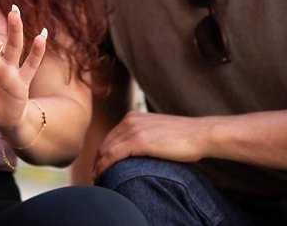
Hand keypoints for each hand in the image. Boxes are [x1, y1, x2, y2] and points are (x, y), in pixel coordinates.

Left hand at [93, 111, 209, 177]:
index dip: (103, 153)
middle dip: (98, 161)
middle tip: (96, 175)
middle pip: (105, 143)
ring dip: (99, 166)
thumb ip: (144, 136)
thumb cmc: (185, 138)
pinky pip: (113, 155)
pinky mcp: (138, 141)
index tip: (100, 166)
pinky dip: (104, 167)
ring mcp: (133, 130)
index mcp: (133, 117)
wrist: (200, 134)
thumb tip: (138, 151)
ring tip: (98, 179)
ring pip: (106, 150)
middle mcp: (129, 120)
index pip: (111, 137)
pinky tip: (103, 176)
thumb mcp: (158, 131)